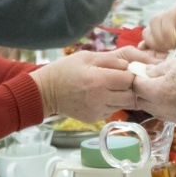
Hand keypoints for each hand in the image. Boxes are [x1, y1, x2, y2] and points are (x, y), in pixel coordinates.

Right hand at [30, 46, 156, 121]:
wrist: (44, 92)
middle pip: (130, 95)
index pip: (129, 79)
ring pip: (123, 105)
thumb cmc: (65, 70)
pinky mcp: (94, 119)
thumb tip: (129, 66)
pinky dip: (111, 103)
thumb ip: (110, 60)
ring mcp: (98, 111)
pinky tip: (100, 96)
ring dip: (121, 96)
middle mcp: (101, 99)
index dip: (129, 73)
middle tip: (119, 79)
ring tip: (109, 87)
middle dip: (129, 86)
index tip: (124, 70)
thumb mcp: (87, 56)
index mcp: (99, 80)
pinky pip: (112, 110)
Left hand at [132, 55, 175, 123]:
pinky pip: (166, 114)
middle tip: (148, 80)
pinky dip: (165, 107)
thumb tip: (143, 72)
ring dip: (152, 100)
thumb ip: (154, 69)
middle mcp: (163, 108)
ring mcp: (173, 117)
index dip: (136, 78)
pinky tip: (173, 96)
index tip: (138, 72)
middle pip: (141, 101)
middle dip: (141, 91)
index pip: (136, 87)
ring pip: (153, 110)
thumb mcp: (174, 63)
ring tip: (161, 87)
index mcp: (158, 92)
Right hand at [141, 0, 175, 58]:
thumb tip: (168, 40)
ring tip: (165, 54)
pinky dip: (154, 50)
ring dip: (154, 44)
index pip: (164, 16)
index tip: (172, 44)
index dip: (165, 31)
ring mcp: (174, 28)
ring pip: (152, 33)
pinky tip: (158, 56)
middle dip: (158, 38)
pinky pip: (157, 43)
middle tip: (168, 50)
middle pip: (154, 23)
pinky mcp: (175, 40)